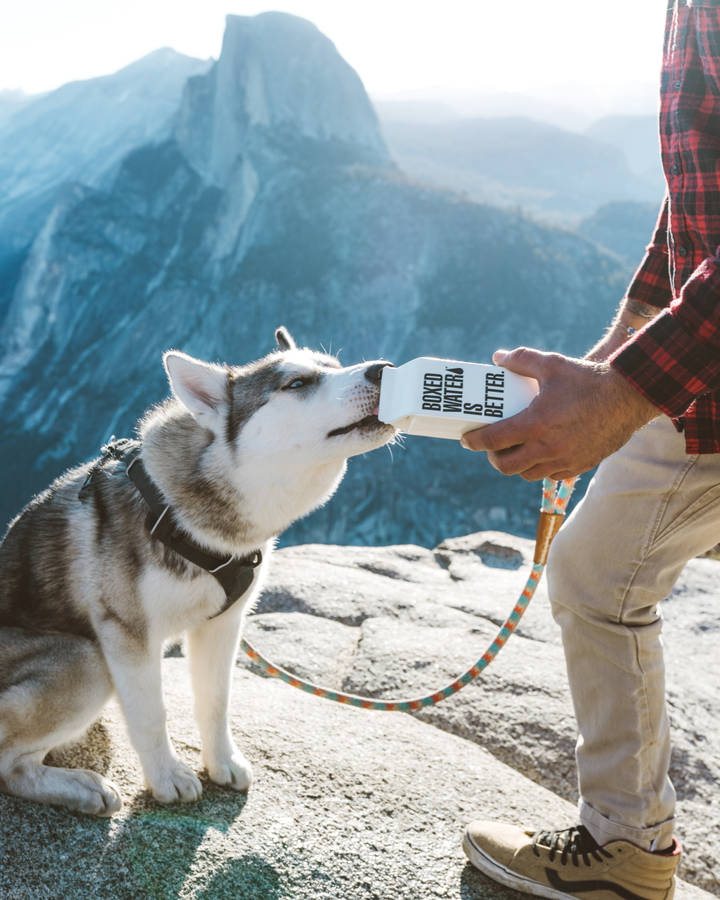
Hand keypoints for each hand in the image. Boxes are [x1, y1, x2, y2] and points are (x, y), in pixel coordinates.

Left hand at [461, 347, 658, 479]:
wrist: (629, 397)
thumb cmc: (588, 379)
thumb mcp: (552, 364)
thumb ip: (521, 359)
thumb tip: (497, 358)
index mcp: (536, 423)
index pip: (494, 440)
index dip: (475, 441)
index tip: (466, 439)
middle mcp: (548, 447)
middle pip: (506, 466)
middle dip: (493, 457)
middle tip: (491, 445)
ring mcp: (564, 460)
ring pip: (527, 474)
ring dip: (516, 464)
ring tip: (514, 449)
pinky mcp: (580, 465)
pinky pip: (550, 475)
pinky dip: (539, 467)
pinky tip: (539, 453)